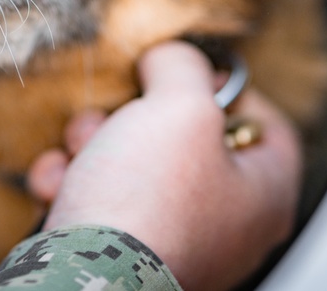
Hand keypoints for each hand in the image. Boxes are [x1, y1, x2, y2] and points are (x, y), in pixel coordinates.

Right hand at [27, 41, 301, 290]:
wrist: (83, 276)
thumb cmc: (148, 202)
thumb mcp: (181, 104)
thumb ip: (184, 65)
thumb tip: (171, 57)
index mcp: (264, 194)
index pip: (266, 125)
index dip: (230, 89)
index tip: (191, 74)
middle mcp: (226, 225)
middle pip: (188, 140)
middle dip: (139, 115)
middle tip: (124, 110)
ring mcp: (173, 240)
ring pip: (134, 164)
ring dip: (96, 143)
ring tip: (84, 148)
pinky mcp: (123, 252)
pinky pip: (100, 200)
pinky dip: (73, 183)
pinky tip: (60, 184)